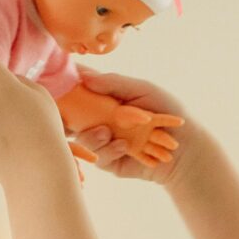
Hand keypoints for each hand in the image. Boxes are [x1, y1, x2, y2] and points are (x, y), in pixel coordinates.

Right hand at [69, 69, 199, 187]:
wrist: (184, 146)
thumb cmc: (168, 111)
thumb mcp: (142, 90)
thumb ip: (114, 83)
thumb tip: (84, 77)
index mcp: (106, 98)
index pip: (79, 91)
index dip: (64, 89)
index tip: (53, 83)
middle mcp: (102, 118)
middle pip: (71, 118)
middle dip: (67, 117)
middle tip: (69, 116)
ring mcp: (105, 140)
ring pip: (83, 140)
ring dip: (92, 137)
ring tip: (106, 132)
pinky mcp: (110, 161)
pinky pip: (99, 157)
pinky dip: (109, 151)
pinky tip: (124, 147)